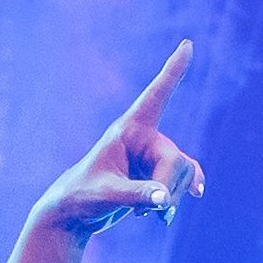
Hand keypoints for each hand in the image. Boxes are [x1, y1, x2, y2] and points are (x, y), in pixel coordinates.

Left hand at [36, 44, 208, 243]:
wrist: (75, 213)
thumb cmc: (80, 197)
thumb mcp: (105, 196)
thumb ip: (135, 196)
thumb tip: (163, 199)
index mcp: (128, 130)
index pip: (156, 96)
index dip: (173, 71)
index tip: (187, 44)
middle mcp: (145, 139)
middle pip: (177, 161)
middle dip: (168, 189)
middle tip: (149, 212)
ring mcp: (153, 158)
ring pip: (184, 174)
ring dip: (170, 199)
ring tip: (144, 215)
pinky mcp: (157, 175)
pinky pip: (184, 182)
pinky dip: (175, 200)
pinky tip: (164, 218)